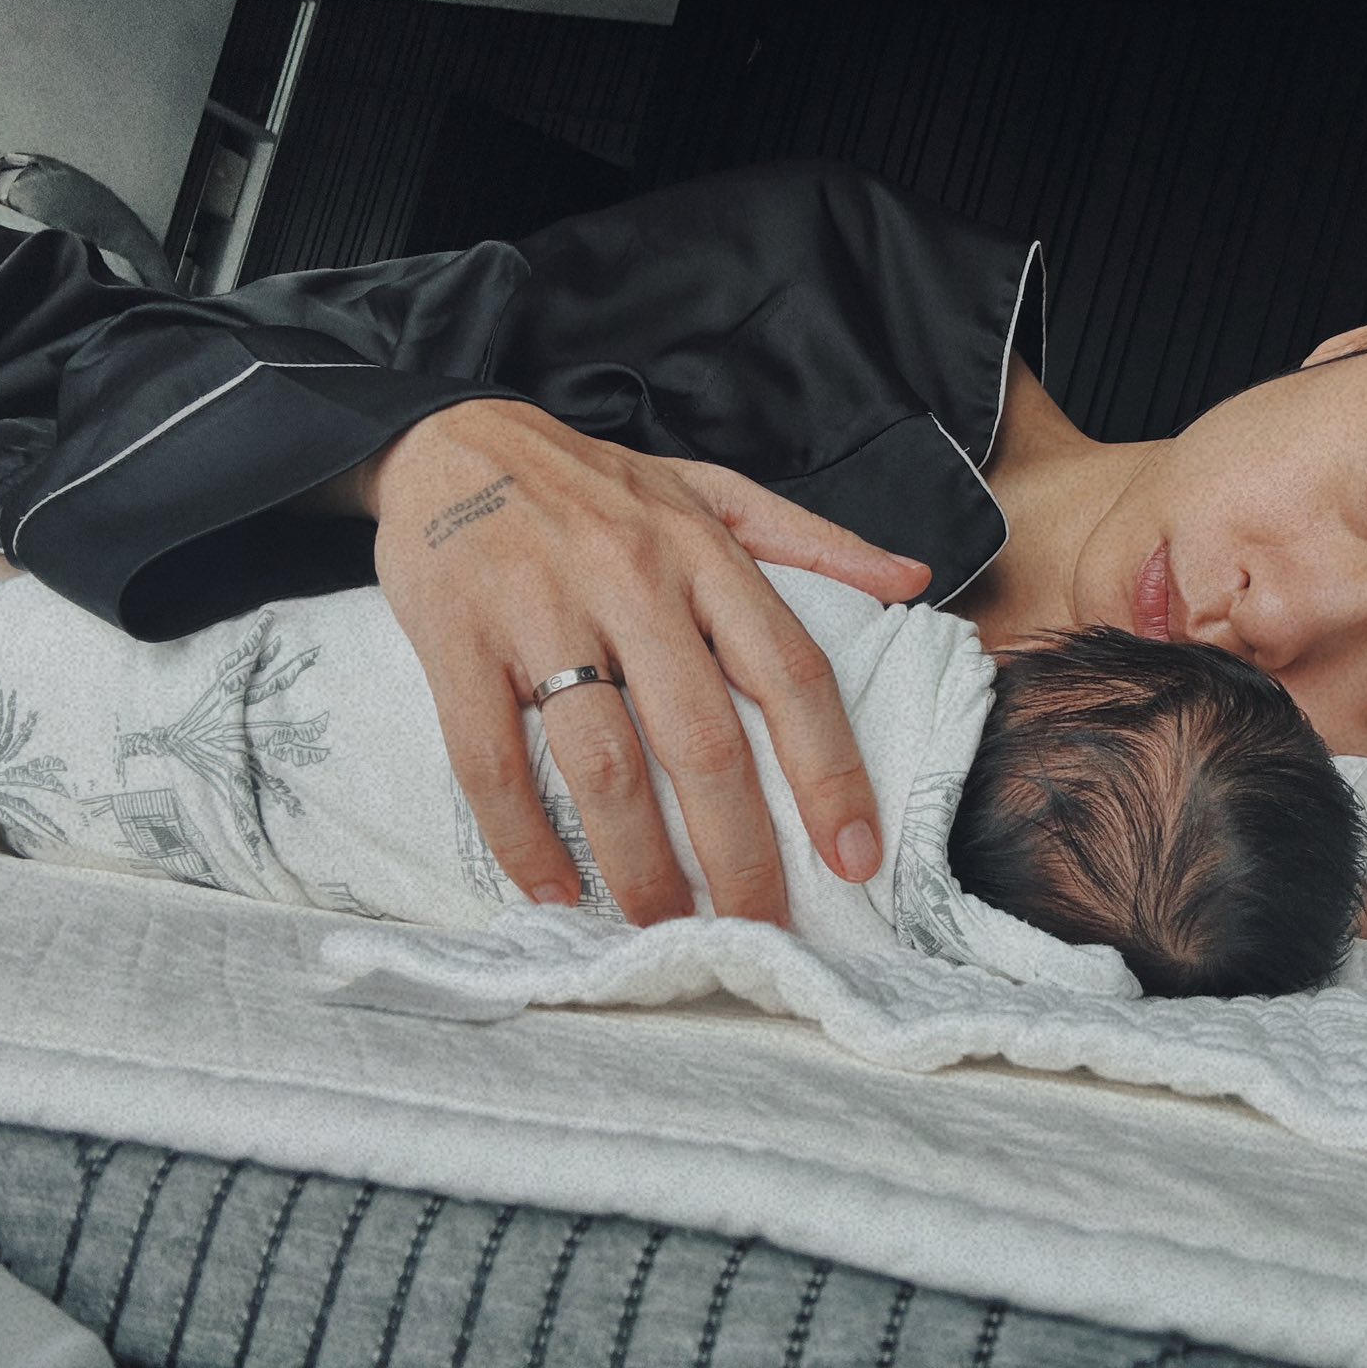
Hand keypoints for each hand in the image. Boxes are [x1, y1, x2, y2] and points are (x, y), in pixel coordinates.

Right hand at [362, 399, 931, 925]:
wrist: (452, 437)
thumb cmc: (596, 483)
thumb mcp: (712, 489)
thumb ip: (814, 541)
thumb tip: (914, 582)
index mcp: (704, 554)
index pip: (789, 672)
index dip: (830, 771)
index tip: (856, 854)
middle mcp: (632, 582)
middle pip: (703, 740)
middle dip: (741, 852)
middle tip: (760, 929)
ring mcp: (540, 612)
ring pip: (604, 764)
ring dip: (639, 864)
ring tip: (665, 929)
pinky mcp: (456, 640)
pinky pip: (489, 759)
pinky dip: (522, 838)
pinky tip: (553, 891)